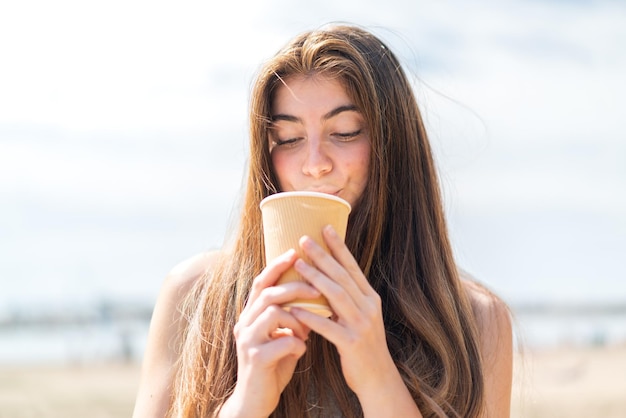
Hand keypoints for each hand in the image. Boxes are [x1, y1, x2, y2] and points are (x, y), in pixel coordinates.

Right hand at [221, 249, 318, 417]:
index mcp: (251, 315)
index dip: (277, 266)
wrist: (255, 401)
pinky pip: (280, 342)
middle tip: (317, 288)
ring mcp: (247, 341)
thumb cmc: (273, 365)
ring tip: (309, 327)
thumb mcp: (283, 336)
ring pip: (272, 313)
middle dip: (294, 286)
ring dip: (296, 317)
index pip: (263, 282)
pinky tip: (303, 349)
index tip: (295, 252)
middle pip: (268, 293)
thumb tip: (316, 296)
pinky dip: (296, 342)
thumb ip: (293, 317)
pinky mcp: (255, 360)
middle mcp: (245, 323)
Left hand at [290, 226, 397, 398]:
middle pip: (343, 276)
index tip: (325, 228)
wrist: (378, 380)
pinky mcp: (352, 344)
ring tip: (298, 264)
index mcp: (370, 299)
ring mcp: (362, 325)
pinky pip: (328, 326)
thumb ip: (348, 299)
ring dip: (315, 278)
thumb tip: (327, 278)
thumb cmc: (363, 348)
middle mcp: (369, 308)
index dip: (339, 247)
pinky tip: (295, 308)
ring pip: (336, 296)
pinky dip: (311, 316)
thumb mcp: (360, 318)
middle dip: (323, 256)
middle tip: (304, 239)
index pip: (352, 267)